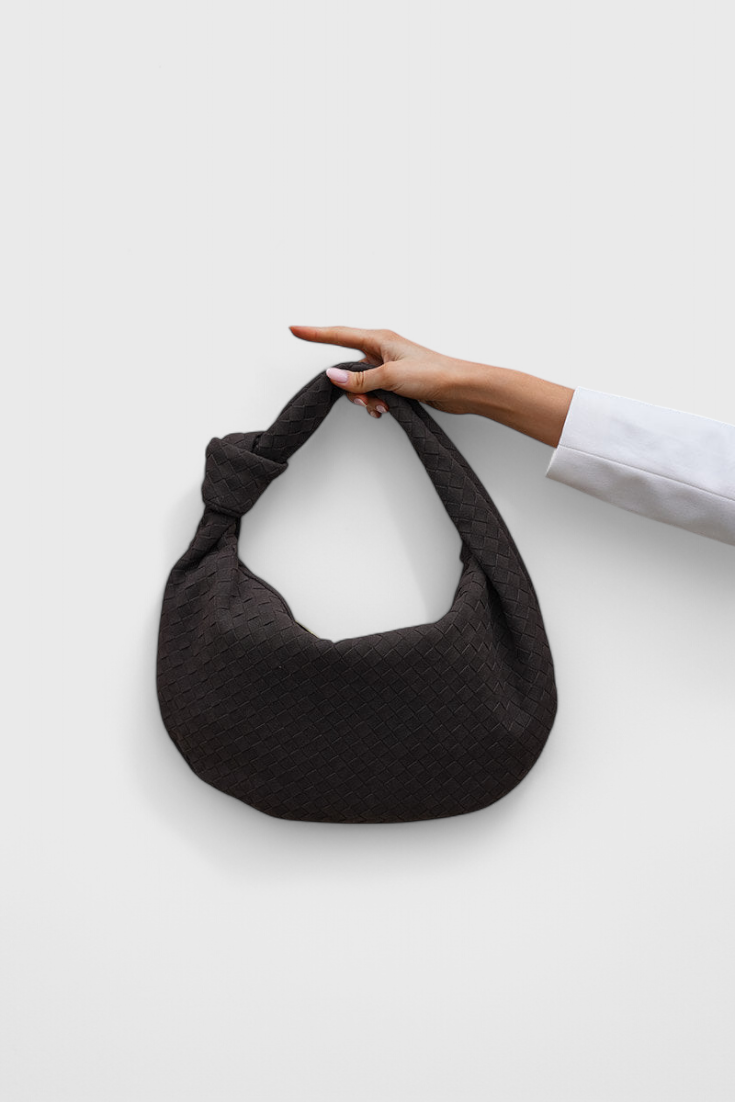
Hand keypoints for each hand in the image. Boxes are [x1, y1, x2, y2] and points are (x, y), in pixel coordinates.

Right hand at [288, 325, 480, 417]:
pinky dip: (376, 403)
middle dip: (351, 387)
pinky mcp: (396, 382)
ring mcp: (388, 367)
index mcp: (379, 340)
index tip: (294, 329)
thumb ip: (359, 378)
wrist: (460, 388)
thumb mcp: (390, 377)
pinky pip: (373, 393)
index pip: (338, 334)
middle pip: (348, 367)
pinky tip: (387, 410)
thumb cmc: (433, 374)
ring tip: (383, 407)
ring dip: (366, 399)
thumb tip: (333, 376)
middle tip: (364, 399)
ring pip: (360, 384)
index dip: (314, 333)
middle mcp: (382, 350)